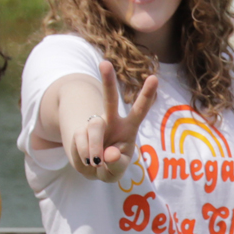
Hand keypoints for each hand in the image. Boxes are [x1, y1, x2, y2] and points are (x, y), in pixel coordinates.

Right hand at [71, 60, 158, 182]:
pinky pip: (80, 142)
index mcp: (128, 128)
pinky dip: (83, 158)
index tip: (154, 77)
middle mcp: (111, 121)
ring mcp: (94, 125)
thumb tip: (107, 154)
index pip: (139, 110)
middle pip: (109, 99)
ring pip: (93, 128)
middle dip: (107, 81)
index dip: (147, 95)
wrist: (91, 169)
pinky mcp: (79, 132)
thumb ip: (117, 164)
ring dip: (94, 150)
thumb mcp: (118, 171)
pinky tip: (87, 161)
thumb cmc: (112, 166)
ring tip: (96, 163)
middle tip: (104, 63)